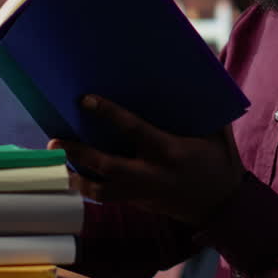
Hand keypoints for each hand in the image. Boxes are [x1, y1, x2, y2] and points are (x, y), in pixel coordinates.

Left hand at [48, 95, 245, 226]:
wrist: (223, 207)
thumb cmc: (219, 161)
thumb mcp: (217, 133)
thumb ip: (201, 108)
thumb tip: (195, 71)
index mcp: (170, 151)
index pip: (134, 129)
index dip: (108, 113)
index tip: (85, 100)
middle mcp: (153, 175)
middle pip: (107, 167)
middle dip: (78, 154)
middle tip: (53, 141)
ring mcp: (143, 193)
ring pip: (101, 192)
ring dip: (75, 178)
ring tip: (55, 163)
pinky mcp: (139, 204)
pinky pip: (108, 198)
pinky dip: (88, 188)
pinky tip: (72, 176)